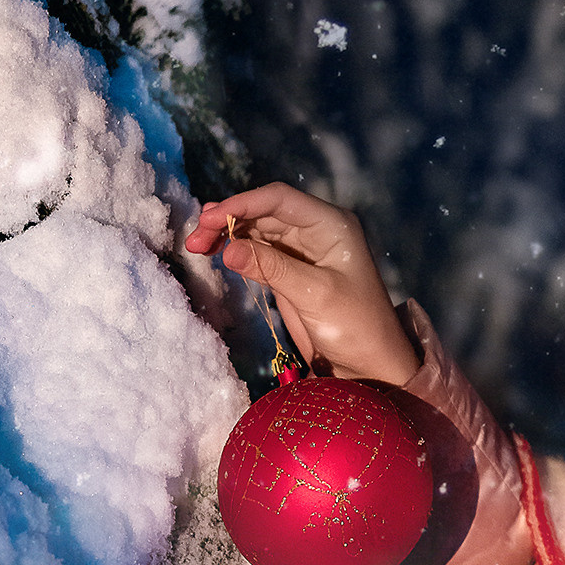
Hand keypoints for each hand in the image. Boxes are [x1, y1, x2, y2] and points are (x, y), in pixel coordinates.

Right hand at [184, 183, 420, 384]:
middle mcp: (316, 230)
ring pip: (257, 231)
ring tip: (196, 246)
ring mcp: (302, 250)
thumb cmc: (355, 326)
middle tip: (194, 238)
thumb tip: (227, 248)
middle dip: (228, 220)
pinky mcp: (290, 271)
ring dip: (227, 235)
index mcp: (331, 224)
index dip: (241, 204)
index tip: (208, 217)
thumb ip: (271, 267)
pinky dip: (236, 252)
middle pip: (263, 212)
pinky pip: (258, 252)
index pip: (279, 199)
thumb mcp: (315, 294)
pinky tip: (215, 254)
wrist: (370, 365)